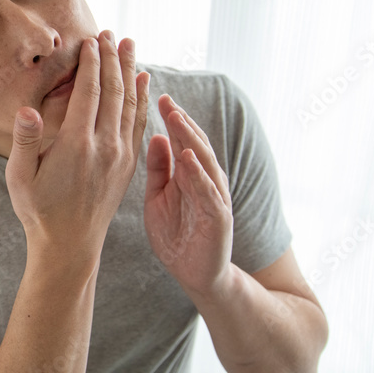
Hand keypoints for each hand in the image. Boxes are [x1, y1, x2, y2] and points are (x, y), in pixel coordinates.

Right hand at [5, 31, 149, 255]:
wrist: (69, 246)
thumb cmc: (38, 210)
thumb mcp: (19, 176)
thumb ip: (24, 140)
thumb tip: (26, 108)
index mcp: (76, 144)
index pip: (89, 91)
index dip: (91, 62)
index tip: (91, 40)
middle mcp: (104, 146)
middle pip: (114, 90)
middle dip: (113, 58)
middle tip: (112, 33)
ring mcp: (121, 155)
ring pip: (131, 103)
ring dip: (131, 71)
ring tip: (130, 45)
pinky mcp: (129, 165)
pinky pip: (139, 123)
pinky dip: (143, 98)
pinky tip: (144, 82)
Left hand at [143, 94, 233, 299]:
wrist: (195, 275)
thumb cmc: (175, 235)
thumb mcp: (159, 197)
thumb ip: (159, 169)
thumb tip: (155, 135)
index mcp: (189, 174)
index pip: (180, 138)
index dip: (170, 117)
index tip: (156, 96)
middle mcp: (205, 180)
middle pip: (194, 143)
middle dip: (180, 119)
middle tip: (164, 98)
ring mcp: (214, 197)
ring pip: (204, 161)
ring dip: (190, 139)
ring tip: (175, 117)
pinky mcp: (219, 218)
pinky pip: (208, 192)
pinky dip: (198, 174)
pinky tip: (188, 158)